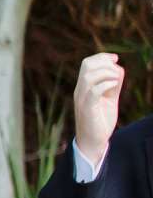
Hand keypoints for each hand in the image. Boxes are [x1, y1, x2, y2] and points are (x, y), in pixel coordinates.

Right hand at [74, 51, 125, 171]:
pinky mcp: (87, 109)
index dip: (102, 57)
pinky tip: (115, 87)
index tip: (115, 58)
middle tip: (116, 71)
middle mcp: (80, 91)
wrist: (93, 141)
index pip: (87, 63)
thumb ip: (113, 84)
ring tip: (116, 80)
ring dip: (106, 73)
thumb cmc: (101, 119)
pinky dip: (106, 85)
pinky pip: (93, 91)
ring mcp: (82, 100)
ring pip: (88, 76)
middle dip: (104, 62)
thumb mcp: (109, 98)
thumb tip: (118, 68)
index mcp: (83, 87)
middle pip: (86, 66)